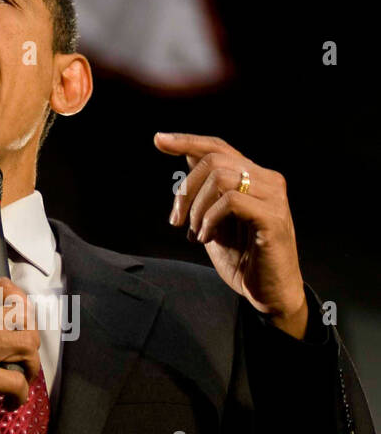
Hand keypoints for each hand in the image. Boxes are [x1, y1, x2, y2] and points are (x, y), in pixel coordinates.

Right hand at [0, 277, 41, 433]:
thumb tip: (20, 316)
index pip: (3, 287)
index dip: (24, 306)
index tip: (24, 328)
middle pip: (22, 316)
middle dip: (32, 343)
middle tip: (22, 362)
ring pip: (27, 344)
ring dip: (30, 368)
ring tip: (19, 380)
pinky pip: (18, 381)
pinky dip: (20, 397)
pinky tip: (7, 402)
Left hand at [155, 132, 307, 337]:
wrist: (268, 293)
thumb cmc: (241, 257)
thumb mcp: (213, 218)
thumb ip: (205, 190)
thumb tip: (185, 156)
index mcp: (254, 176)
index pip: (218, 147)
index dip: (187, 141)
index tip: (158, 140)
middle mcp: (268, 180)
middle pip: (212, 161)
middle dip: (185, 189)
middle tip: (177, 220)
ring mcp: (274, 197)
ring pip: (220, 178)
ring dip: (198, 207)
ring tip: (197, 233)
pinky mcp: (274, 218)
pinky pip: (231, 202)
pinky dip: (210, 219)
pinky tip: (207, 238)